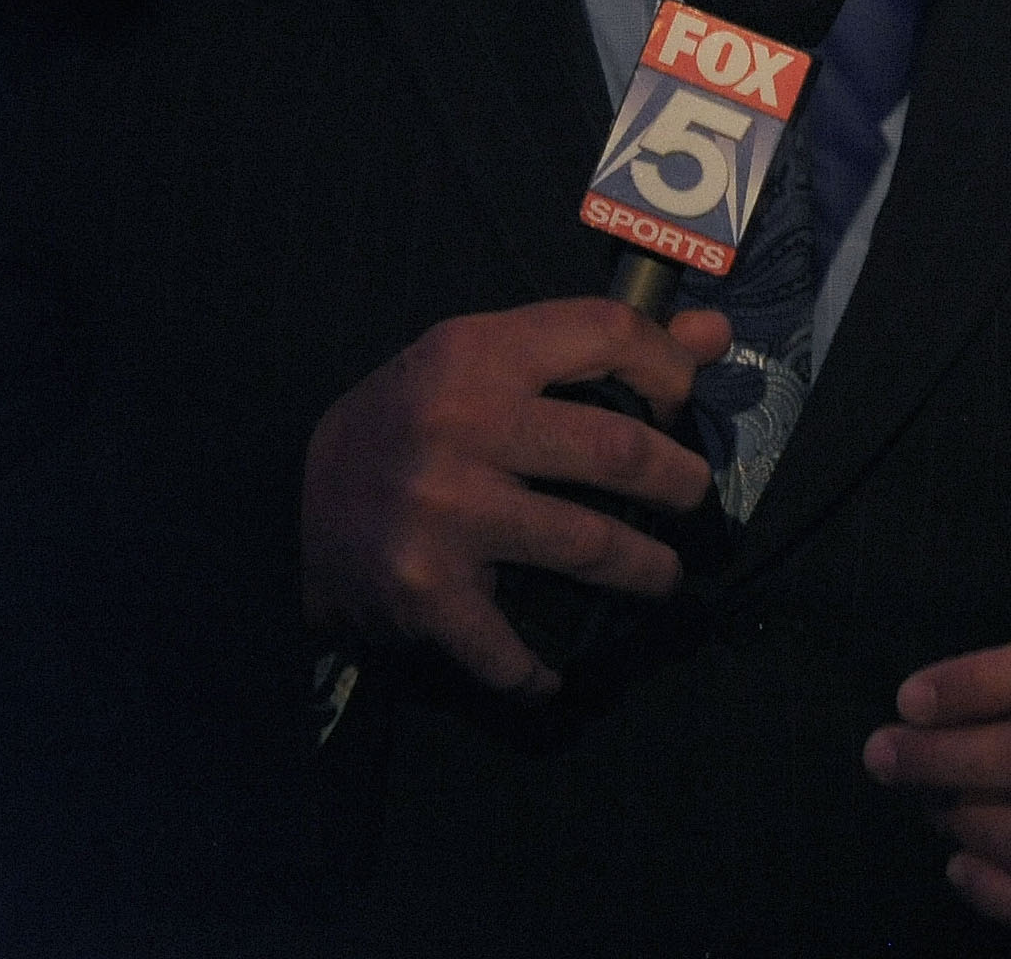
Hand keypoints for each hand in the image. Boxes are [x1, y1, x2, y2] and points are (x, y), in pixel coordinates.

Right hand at [300, 298, 729, 697]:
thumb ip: (599, 345)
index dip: (668, 366)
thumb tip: (714, 335)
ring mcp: (441, 512)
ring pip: (590, 546)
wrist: (296, 495)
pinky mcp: (423, 590)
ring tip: (664, 577)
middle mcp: (459, 426)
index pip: (608, 333)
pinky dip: (535, 672)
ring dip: (648, 570)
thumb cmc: (419, 417)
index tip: (681, 400)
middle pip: (618, 451)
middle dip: (679, 481)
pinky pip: (504, 646)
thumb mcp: (493, 359)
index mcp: (477, 352)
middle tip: (694, 496)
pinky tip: (553, 677)